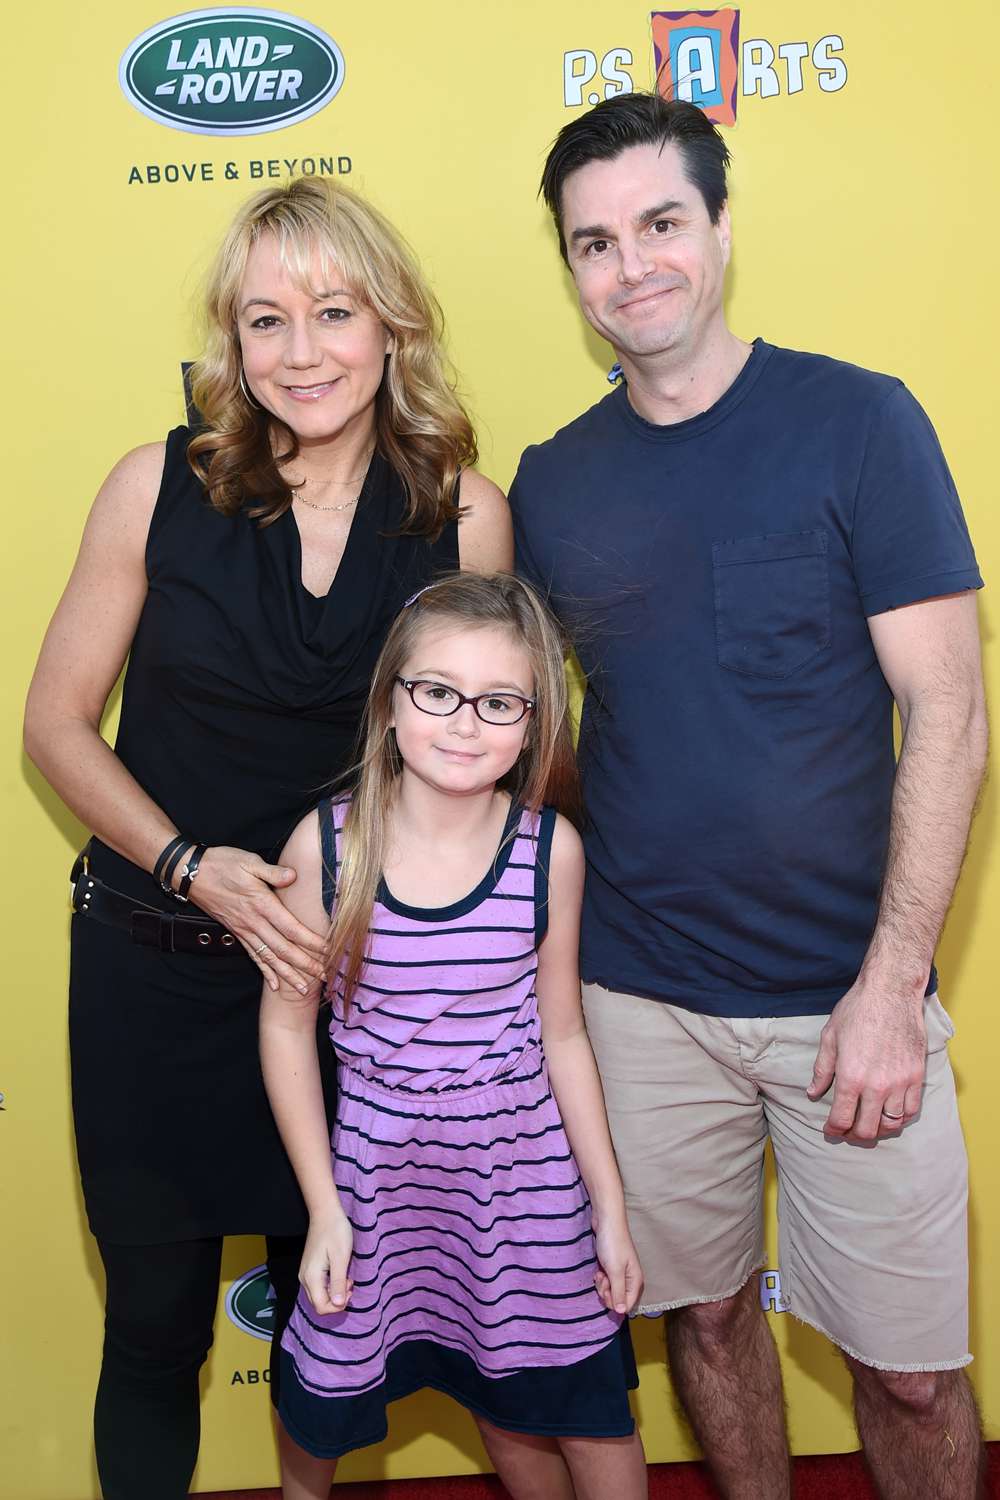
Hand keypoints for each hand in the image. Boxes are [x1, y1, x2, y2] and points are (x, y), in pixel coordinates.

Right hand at [180, 845, 326, 992]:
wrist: (191, 874)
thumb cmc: (223, 863)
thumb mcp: (249, 861)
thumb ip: (272, 871)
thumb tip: (293, 875)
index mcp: (261, 904)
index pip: (291, 928)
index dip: (311, 941)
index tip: (328, 950)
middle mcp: (254, 922)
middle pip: (283, 949)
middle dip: (305, 964)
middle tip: (324, 976)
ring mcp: (244, 930)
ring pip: (270, 958)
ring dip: (288, 974)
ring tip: (304, 989)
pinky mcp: (237, 933)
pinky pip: (254, 956)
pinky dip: (266, 972)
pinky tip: (276, 985)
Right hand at [299, 1209, 353, 1314]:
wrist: (325, 1213)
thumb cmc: (335, 1232)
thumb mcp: (341, 1257)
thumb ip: (338, 1282)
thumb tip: (339, 1304)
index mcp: (311, 1277)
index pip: (322, 1307)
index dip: (338, 1305)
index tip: (350, 1289)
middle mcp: (304, 1279)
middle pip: (319, 1304)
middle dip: (337, 1300)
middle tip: (350, 1282)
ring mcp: (305, 1274)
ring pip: (319, 1296)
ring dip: (335, 1293)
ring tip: (347, 1277)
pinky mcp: (309, 1269)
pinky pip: (319, 1287)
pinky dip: (331, 1286)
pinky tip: (340, 1274)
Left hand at [593, 1212, 643, 1314]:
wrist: (606, 1220)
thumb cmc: (612, 1244)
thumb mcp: (615, 1271)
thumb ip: (618, 1292)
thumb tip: (621, 1313)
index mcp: (635, 1281)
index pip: (626, 1306)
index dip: (614, 1303)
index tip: (605, 1291)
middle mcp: (630, 1279)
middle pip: (617, 1299)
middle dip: (606, 1293)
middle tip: (602, 1279)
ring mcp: (620, 1273)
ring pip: (610, 1290)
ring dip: (602, 1285)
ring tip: (600, 1272)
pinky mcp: (611, 1267)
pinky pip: (606, 1281)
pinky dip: (600, 1277)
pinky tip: (598, 1269)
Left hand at [806, 977, 926, 1141]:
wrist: (890, 992)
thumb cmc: (857, 1010)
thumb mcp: (830, 1037)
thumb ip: (822, 1069)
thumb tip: (813, 1092)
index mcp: (850, 1077)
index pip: (841, 1119)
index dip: (833, 1130)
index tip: (830, 1130)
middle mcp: (876, 1085)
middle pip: (867, 1130)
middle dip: (854, 1135)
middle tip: (848, 1130)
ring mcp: (900, 1082)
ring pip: (891, 1124)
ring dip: (878, 1129)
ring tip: (869, 1123)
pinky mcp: (916, 1076)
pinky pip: (911, 1110)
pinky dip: (900, 1118)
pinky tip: (889, 1112)